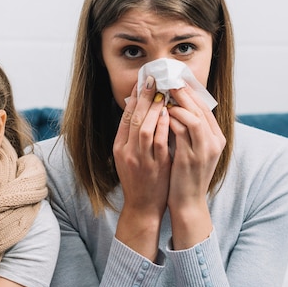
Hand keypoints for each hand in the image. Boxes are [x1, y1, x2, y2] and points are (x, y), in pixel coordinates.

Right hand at [113, 76, 170, 218]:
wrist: (142, 207)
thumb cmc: (138, 180)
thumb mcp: (128, 156)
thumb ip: (132, 136)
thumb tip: (139, 110)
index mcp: (119, 148)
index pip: (125, 117)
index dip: (133, 98)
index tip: (141, 81)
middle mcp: (127, 152)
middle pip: (133, 119)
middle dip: (143, 97)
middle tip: (152, 79)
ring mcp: (141, 160)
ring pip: (145, 129)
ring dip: (153, 109)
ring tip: (161, 93)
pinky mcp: (155, 167)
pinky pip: (159, 143)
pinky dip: (163, 126)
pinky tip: (168, 114)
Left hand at [166, 85, 224, 248]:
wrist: (187, 204)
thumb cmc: (185, 177)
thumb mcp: (191, 151)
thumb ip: (188, 132)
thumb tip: (174, 109)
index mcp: (216, 139)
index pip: (205, 108)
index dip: (190, 93)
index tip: (176, 81)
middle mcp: (214, 142)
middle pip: (201, 108)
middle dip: (183, 93)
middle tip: (167, 81)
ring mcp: (204, 150)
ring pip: (193, 116)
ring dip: (177, 104)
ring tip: (162, 94)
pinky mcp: (191, 157)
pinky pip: (182, 130)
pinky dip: (172, 119)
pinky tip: (160, 114)